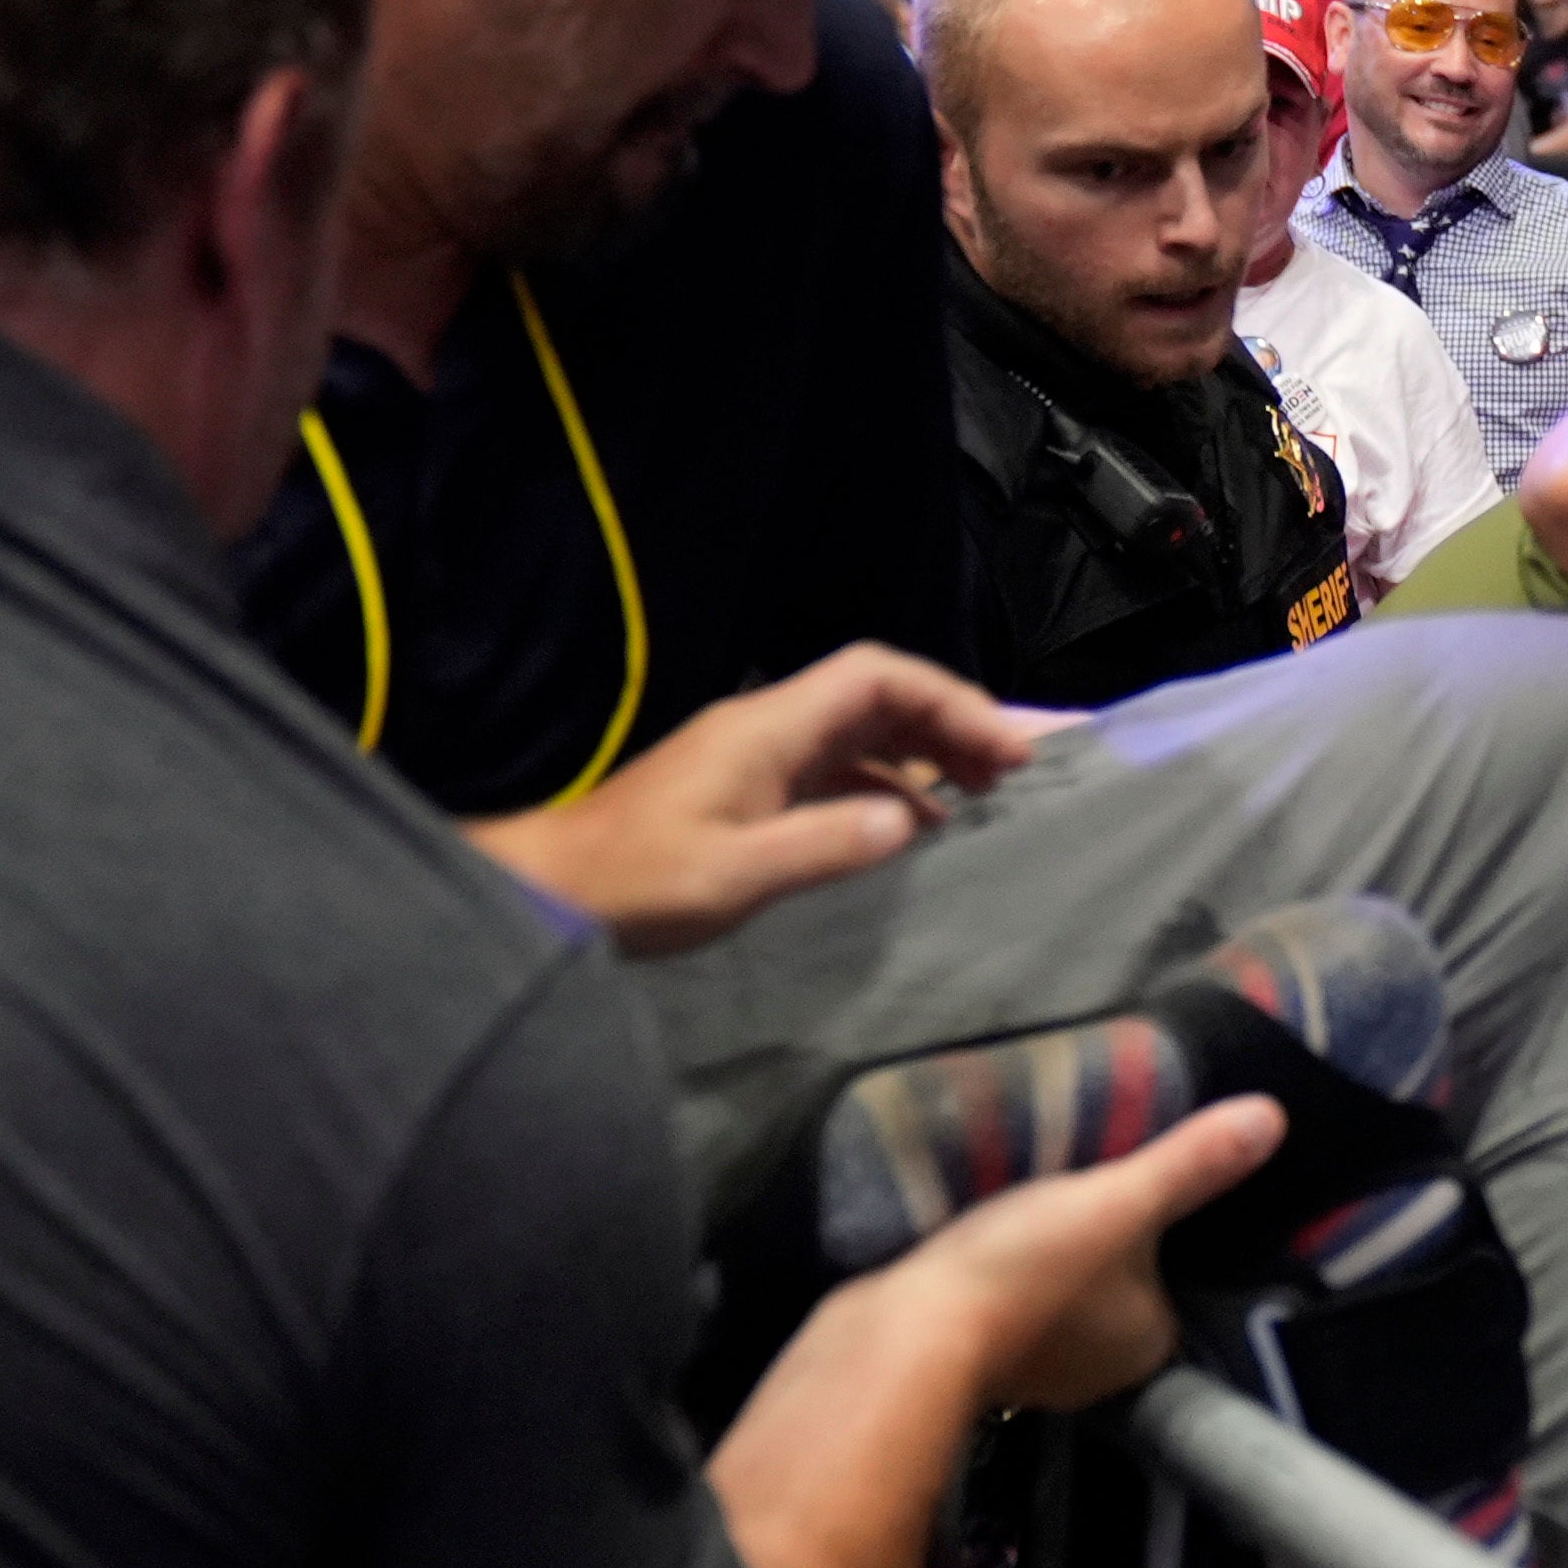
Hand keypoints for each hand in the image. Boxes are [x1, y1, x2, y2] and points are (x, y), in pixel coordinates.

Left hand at [466, 644, 1045, 956]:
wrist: (551, 891)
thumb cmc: (633, 882)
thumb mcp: (736, 874)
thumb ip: (827, 844)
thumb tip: (911, 819)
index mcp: (767, 729)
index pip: (875, 677)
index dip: (949, 698)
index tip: (1006, 745)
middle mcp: (767, 728)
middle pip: (879, 696)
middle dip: (953, 720)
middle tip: (1015, 768)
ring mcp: (757, 758)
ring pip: (863, 733)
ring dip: (928, 752)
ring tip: (986, 793)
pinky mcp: (750, 791)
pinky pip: (839, 771)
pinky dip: (891, 787)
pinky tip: (918, 827)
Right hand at [891, 1094, 1291, 1412]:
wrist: (903, 1332)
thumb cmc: (1027, 1270)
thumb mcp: (1119, 1200)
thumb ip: (1190, 1164)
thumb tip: (1271, 1120)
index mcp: (1152, 1339)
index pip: (1176, 1273)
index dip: (1160, 1225)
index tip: (1134, 1180)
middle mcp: (1102, 1368)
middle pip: (1113, 1280)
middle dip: (1097, 1234)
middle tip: (1077, 1177)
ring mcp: (1035, 1370)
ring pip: (1057, 1289)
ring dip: (1044, 1249)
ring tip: (1030, 1191)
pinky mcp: (975, 1355)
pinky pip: (1006, 1299)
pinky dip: (1000, 1269)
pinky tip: (984, 1231)